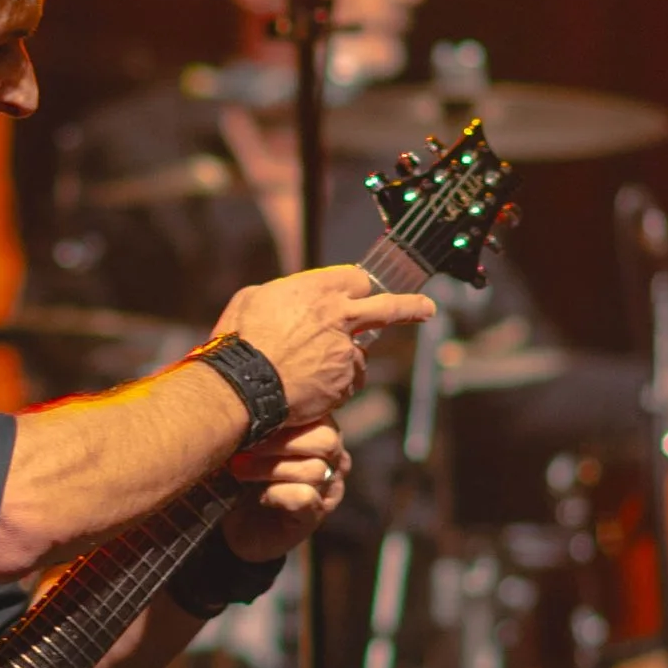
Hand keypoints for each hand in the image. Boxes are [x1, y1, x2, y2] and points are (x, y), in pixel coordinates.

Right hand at [212, 263, 434, 427]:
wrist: (241, 385)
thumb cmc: (239, 340)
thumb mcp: (252, 298)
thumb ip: (284, 294)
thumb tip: (292, 300)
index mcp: (318, 290)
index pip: (356, 279)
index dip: (356, 287)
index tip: (362, 292)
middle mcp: (340, 317)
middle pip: (389, 307)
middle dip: (411, 306)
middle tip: (427, 308)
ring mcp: (346, 352)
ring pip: (358, 355)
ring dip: (343, 361)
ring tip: (309, 371)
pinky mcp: (344, 383)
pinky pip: (347, 383)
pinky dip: (334, 386)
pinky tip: (309, 387)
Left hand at [223, 418, 350, 561]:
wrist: (237, 523)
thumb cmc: (245, 474)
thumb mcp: (253, 442)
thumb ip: (262, 423)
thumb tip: (248, 402)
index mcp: (322, 432)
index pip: (320, 415)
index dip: (286, 416)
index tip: (252, 420)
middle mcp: (334, 459)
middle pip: (326, 440)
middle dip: (280, 442)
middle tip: (245, 448)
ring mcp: (328, 489)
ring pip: (314, 469)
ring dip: (271, 469)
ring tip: (240, 471)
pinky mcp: (315, 515)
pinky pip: (305, 496)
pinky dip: (278, 493)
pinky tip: (260, 496)